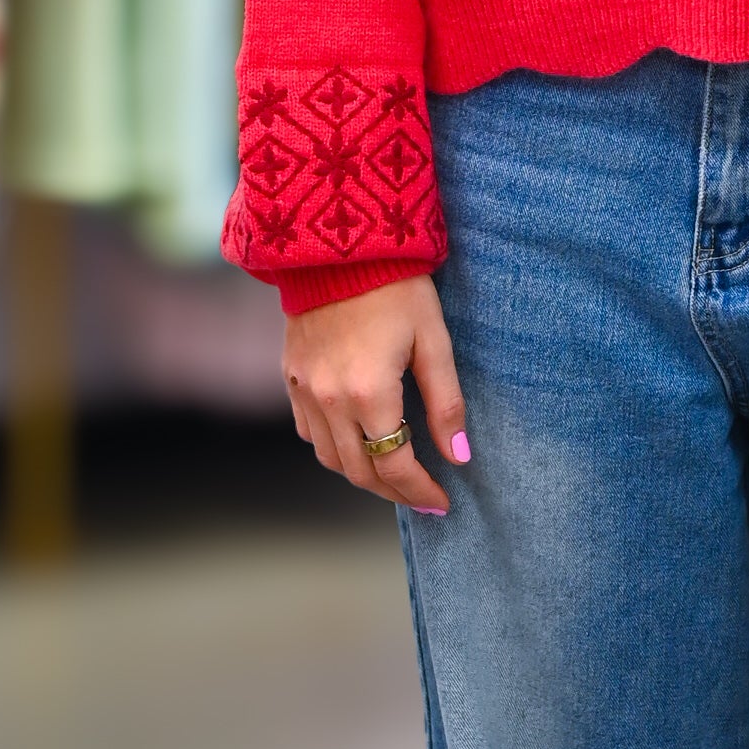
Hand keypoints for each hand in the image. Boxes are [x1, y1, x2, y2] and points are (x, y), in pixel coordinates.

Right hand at [283, 277, 467, 514]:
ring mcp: (303, 389)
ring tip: (393, 475)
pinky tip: (357, 442)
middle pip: (359, 471)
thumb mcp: (434, 342)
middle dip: (393, 491)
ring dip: (361, 474)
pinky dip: (333, 448)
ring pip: (329, 457)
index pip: (394, 465)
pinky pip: (308, 431)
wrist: (338, 245)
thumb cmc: (396, 287)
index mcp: (369, 393)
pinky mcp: (290, 376)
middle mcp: (329, 399)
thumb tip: (458, 456)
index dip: (420, 491)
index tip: (442, 503)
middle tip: (422, 498)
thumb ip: (446, 404)